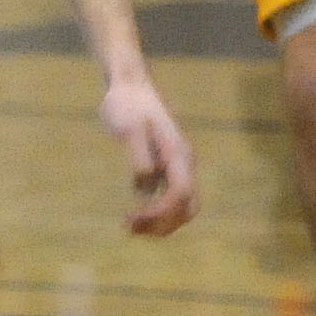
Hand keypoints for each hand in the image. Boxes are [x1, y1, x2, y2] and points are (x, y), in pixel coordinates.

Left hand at [101, 75, 198, 235]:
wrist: (131, 86)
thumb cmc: (128, 105)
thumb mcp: (129, 130)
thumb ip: (138, 158)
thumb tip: (144, 188)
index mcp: (178, 154)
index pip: (180, 194)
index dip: (161, 212)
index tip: (134, 218)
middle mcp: (184, 163)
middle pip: (188, 206)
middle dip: (164, 224)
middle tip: (130, 229)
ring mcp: (177, 165)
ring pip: (182, 205)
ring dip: (161, 222)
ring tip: (130, 228)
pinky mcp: (167, 166)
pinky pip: (170, 197)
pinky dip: (158, 212)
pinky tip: (136, 216)